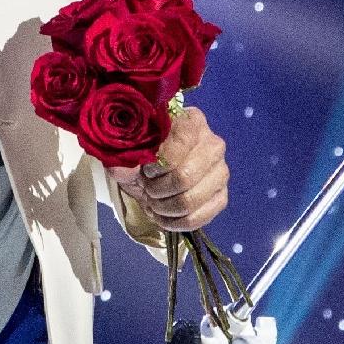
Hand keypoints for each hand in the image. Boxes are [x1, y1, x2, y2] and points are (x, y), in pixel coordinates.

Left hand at [107, 106, 228, 234]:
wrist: (151, 172)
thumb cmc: (143, 155)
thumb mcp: (128, 150)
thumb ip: (124, 156)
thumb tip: (123, 168)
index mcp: (192, 121)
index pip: (181, 141)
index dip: (159, 162)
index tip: (145, 169)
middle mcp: (213, 144)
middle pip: (185, 176)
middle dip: (158, 189)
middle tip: (146, 188)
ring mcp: (220, 171)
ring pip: (190, 200)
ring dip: (164, 207)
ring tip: (152, 202)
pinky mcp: (221, 196)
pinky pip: (199, 217)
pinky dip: (175, 222)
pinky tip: (162, 216)